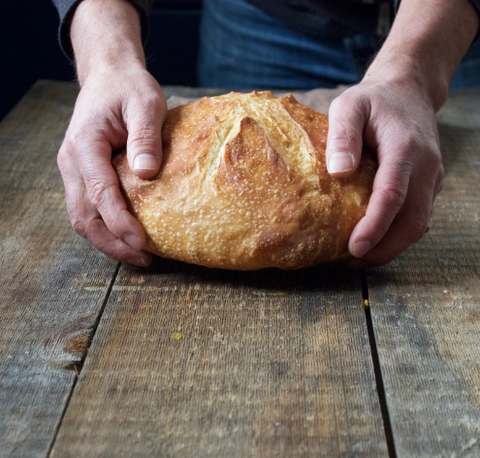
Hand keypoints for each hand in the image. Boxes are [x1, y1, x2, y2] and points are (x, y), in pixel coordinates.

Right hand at [57, 65, 166, 265]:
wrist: (108, 76)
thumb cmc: (128, 88)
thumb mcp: (145, 103)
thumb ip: (145, 137)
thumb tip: (147, 174)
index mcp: (85, 144)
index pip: (99, 193)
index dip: (119, 221)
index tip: (141, 242)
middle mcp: (72, 162)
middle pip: (85, 215)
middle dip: (113, 242)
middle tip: (144, 258)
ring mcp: (74, 170)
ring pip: (83, 217)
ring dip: (108, 240)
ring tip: (139, 255)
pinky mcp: (83, 174)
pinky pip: (88, 208)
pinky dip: (106, 227)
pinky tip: (128, 236)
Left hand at [326, 77, 443, 265]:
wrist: (409, 92)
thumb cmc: (373, 100)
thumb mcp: (350, 106)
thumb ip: (343, 136)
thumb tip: (339, 172)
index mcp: (405, 148)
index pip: (393, 196)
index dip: (375, 226)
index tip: (355, 248)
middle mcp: (426, 166)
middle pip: (413, 220)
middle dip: (385, 248)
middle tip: (353, 262)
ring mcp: (431, 177)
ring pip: (419, 224)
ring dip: (392, 246)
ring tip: (359, 257)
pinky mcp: (429, 184)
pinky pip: (418, 216)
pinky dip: (397, 233)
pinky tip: (374, 239)